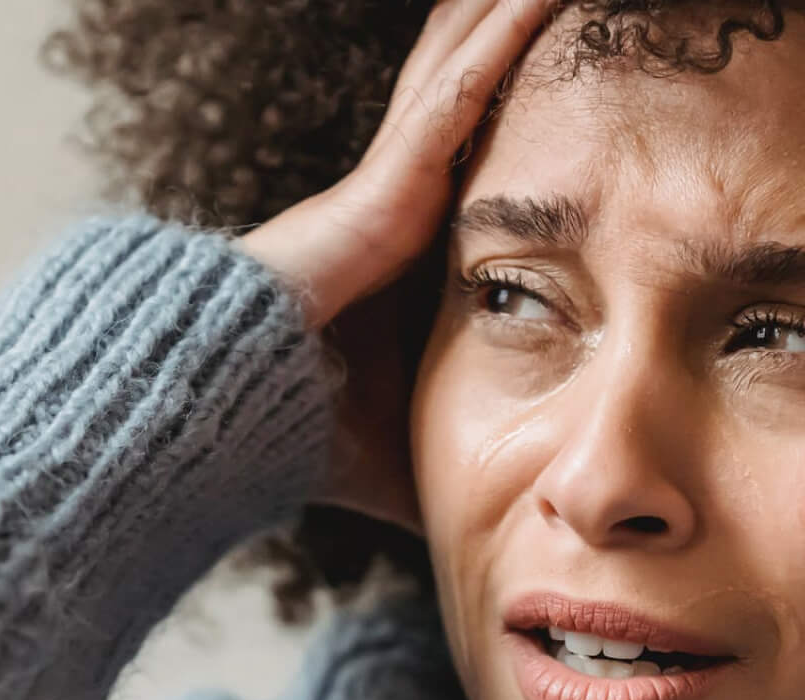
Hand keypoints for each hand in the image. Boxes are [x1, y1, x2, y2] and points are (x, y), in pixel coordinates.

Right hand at [240, 0, 555, 533]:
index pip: (477, 165)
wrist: (209, 412)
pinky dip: (508, 33)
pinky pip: (465, 88)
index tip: (584, 94)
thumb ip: (456, 468)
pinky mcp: (391, 181)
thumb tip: (506, 540)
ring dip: (517, 16)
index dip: (521, 116)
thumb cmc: (287, 435)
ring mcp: (392, 182)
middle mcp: (397, 200)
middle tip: (595, 1)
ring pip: (472, 68)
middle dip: (521, 40)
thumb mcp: (404, 452)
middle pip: (474, 94)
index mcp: (398, 252)